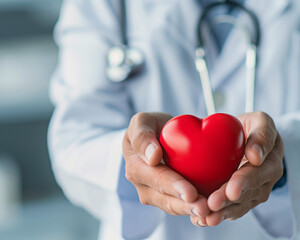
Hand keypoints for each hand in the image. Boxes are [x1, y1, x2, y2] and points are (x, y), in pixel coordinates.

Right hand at [123, 112, 209, 217]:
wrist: (156, 135)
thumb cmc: (149, 126)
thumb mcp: (142, 122)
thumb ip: (142, 136)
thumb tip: (152, 158)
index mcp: (135, 167)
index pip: (155, 178)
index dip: (173, 186)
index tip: (190, 193)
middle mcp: (143, 185)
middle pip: (165, 199)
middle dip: (185, 206)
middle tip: (205, 209)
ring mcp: (154, 193)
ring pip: (173, 206)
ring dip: (191, 211)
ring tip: (210, 213)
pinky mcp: (168, 196)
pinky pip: (181, 205)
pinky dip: (194, 210)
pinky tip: (210, 212)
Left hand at [190, 112, 283, 226]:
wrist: (245, 138)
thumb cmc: (250, 128)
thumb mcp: (259, 122)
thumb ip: (262, 134)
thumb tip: (256, 156)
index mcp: (271, 160)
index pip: (258, 172)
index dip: (245, 182)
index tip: (232, 189)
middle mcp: (265, 179)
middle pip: (247, 193)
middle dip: (229, 200)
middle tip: (213, 204)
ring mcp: (254, 190)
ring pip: (239, 205)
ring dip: (222, 212)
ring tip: (206, 218)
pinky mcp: (241, 198)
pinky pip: (231, 209)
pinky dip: (217, 215)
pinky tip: (202, 220)